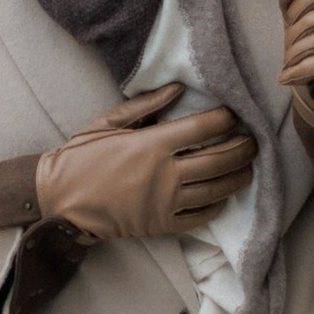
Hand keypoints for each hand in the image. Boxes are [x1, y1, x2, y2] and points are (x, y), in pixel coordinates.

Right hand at [37, 89, 256, 237]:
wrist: (60, 197)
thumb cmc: (82, 156)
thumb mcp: (109, 121)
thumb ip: (147, 104)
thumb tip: (179, 87)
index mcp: (153, 144)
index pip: (205, 127)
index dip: (226, 118)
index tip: (234, 114)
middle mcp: (165, 174)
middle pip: (221, 158)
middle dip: (244, 148)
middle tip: (253, 141)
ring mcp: (166, 202)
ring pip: (218, 189)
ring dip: (239, 176)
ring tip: (247, 167)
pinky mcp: (162, 225)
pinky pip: (202, 216)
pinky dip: (218, 205)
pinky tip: (223, 194)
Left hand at [279, 0, 313, 132]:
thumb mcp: (310, 27)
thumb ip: (296, 5)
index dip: (296, 6)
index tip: (289, 22)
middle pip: (312, 18)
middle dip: (291, 38)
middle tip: (287, 53)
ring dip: (293, 57)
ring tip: (288, 67)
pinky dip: (296, 72)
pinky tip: (286, 78)